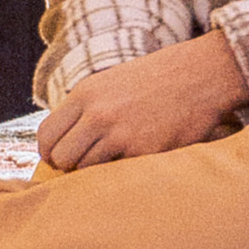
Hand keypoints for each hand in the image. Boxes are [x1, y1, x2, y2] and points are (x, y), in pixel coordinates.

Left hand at [37, 31, 248, 168]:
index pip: (46, 135)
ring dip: (97, 171)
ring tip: (115, 161)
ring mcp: (120, 134)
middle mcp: (98, 114)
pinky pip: (118, 174)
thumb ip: (86, 110)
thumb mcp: (111, 82)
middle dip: (70, 167)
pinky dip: (124, 172)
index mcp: (85, 94)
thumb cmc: (156, 80)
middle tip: (86, 165)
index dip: (49, 153)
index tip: (60, 160)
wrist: (201, 74)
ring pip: (86, 170)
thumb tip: (64, 145)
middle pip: (61, 158)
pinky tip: (138, 158)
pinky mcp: (144, 151)